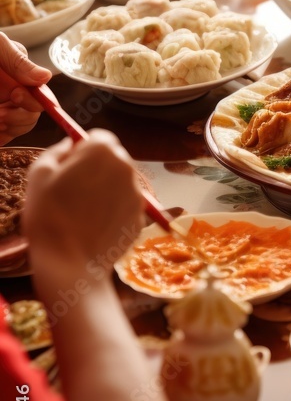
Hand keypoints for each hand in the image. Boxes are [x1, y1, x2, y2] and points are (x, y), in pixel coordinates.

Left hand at [0, 33, 50, 142]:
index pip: (40, 98)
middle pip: (29, 118)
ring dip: (4, 128)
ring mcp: (1, 110)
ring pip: (12, 130)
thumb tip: (45, 77)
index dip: (31, 102)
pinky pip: (0, 137)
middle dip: (17, 119)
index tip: (14, 94)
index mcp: (21, 79)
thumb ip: (18, 62)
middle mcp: (13, 96)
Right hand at [23, 130, 144, 288]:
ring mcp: (137, 194)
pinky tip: (94, 226)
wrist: (69, 264)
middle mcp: (127, 168)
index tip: (71, 166)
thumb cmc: (49, 216)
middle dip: (97, 169)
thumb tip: (69, 144)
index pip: (99, 137)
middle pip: (113, 159)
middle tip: (74, 191)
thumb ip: (57, 151)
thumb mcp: (39, 174)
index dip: (84, 149)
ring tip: (82, 212)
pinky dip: (113, 211)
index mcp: (103, 151)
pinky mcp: (141, 218)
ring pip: (120, 183)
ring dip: (106, 190)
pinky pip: (125, 206)